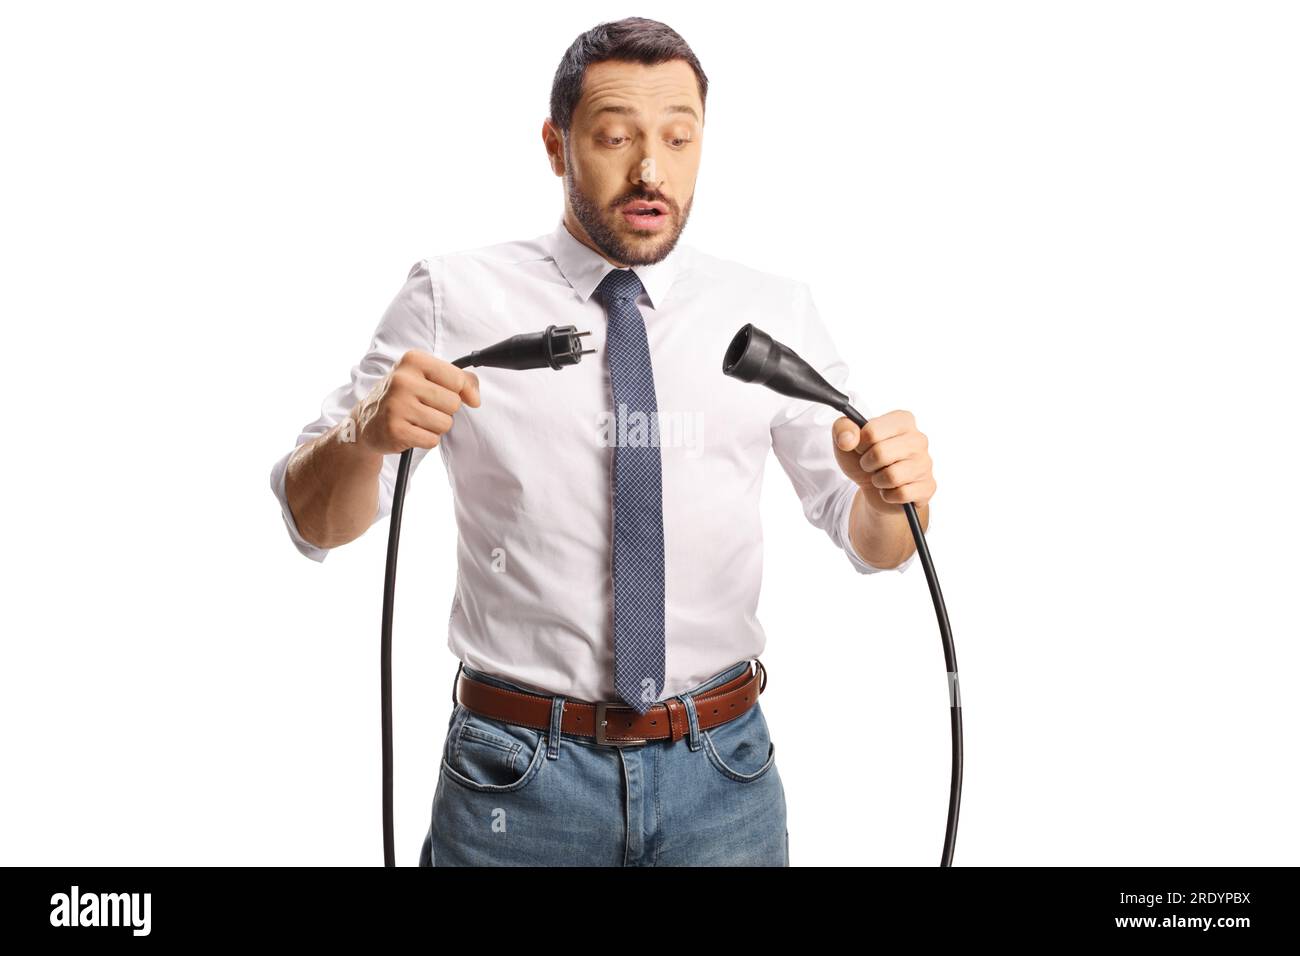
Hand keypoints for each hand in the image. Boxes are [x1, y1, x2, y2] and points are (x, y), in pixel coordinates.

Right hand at [350, 349, 480, 455]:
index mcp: (413, 360)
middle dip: (444, 411)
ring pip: (445, 424)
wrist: (366, 422)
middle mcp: (403, 379)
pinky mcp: (395, 430)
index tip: (444, 394)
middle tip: (422, 408)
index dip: (458, 392)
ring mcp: (397, 405)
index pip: (457, 379)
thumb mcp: (428, 377)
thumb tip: (475, 399)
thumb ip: (460, 380)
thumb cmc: (403, 397)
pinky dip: (425, 439)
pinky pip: (432, 440)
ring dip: (434, 427)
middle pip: (453, 403)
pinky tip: (409, 431)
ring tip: (415, 420)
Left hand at [832, 409, 935, 513]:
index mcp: (902, 420)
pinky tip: (891, 489)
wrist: (872, 488)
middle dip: (867, 464)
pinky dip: (889, 495)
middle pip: (880, 453)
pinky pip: (902, 494)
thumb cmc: (863, 458)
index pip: (871, 431)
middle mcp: (919, 439)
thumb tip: (848, 440)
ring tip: (880, 476)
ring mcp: (926, 463)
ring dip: (878, 481)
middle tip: (870, 464)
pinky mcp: (928, 486)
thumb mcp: (845, 440)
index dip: (859, 445)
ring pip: (892, 476)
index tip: (862, 448)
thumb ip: (842, 428)